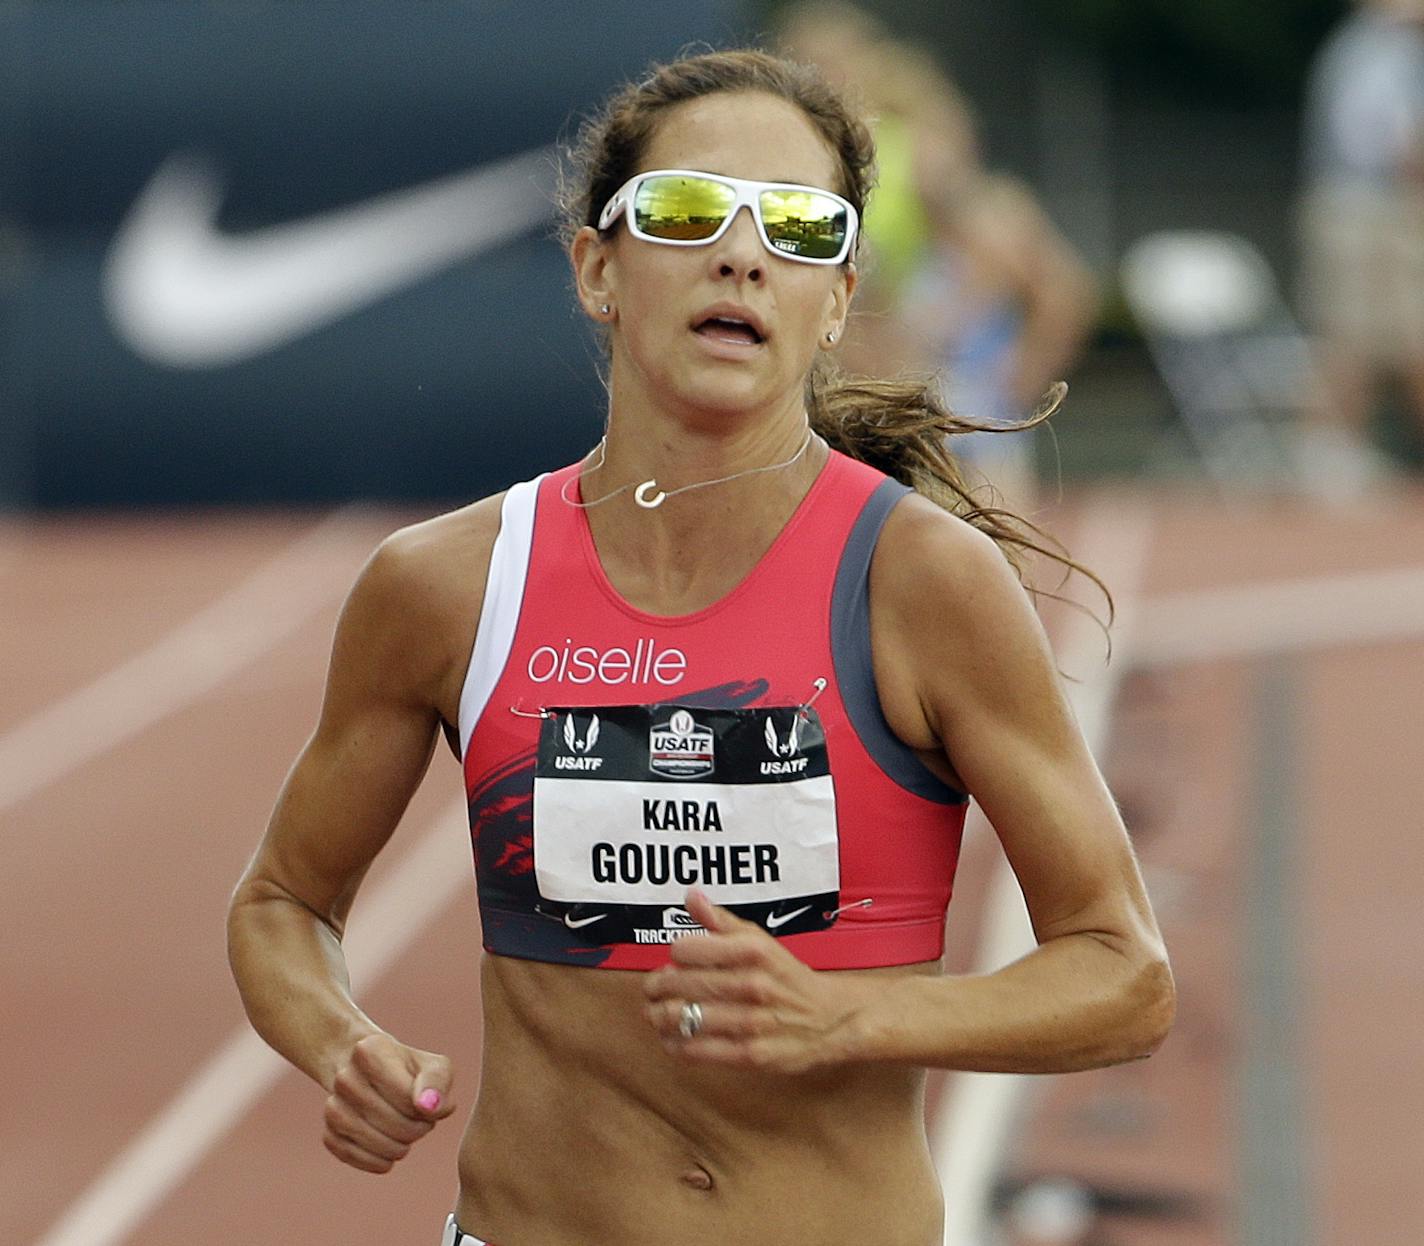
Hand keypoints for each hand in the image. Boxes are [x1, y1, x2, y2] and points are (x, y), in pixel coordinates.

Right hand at [322, 1032, 454, 1172]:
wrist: (366, 1073)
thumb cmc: (408, 1070)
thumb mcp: (433, 1066)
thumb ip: (437, 1082)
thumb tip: (430, 1108)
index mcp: (369, 1051)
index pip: (407, 1097)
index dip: (427, 1108)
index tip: (426, 1101)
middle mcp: (345, 1077)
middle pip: (396, 1124)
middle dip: (418, 1128)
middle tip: (420, 1119)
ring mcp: (333, 1107)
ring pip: (379, 1145)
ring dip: (401, 1146)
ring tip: (407, 1131)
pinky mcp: (329, 1134)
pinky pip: (360, 1159)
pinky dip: (380, 1160)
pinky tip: (389, 1146)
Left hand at [642, 889, 868, 1073]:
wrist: (830, 1019)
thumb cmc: (786, 977)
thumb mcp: (760, 940)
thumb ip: (722, 921)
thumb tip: (691, 895)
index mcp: (753, 951)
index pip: (685, 949)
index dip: (675, 954)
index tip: (676, 960)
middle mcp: (752, 984)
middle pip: (679, 984)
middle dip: (656, 987)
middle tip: (652, 989)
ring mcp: (751, 1022)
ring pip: (683, 1018)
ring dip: (659, 1016)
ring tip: (656, 1013)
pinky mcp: (750, 1055)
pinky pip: (696, 1050)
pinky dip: (676, 1044)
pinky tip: (673, 1037)